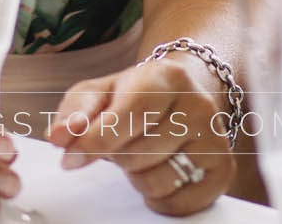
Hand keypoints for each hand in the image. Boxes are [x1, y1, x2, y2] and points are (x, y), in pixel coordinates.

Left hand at [46, 57, 232, 215]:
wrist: (184, 92)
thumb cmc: (136, 94)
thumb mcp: (99, 91)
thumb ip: (74, 112)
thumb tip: (58, 137)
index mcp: (165, 77)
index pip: (126, 117)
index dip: (93, 143)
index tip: (71, 158)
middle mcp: (197, 105)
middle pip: (136, 156)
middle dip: (117, 157)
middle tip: (121, 143)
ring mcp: (215, 138)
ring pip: (157, 182)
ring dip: (137, 178)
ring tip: (142, 155)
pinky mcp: (224, 169)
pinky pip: (180, 203)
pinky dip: (160, 198)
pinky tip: (159, 173)